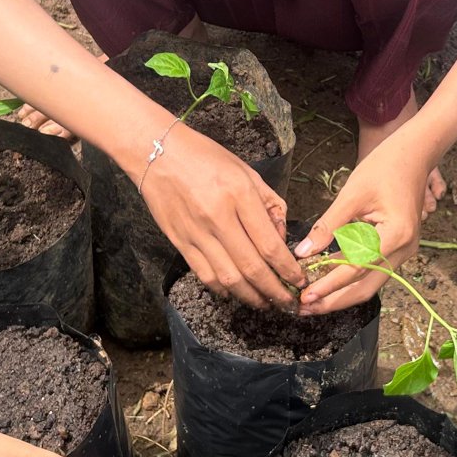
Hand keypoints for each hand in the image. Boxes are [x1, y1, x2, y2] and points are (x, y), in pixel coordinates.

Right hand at [139, 124, 302, 308]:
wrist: (157, 153)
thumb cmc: (205, 157)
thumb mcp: (246, 171)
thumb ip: (269, 204)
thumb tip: (281, 236)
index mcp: (239, 195)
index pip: (270, 244)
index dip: (288, 270)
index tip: (299, 280)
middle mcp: (218, 217)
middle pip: (252, 268)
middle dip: (275, 292)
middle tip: (289, 303)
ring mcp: (197, 233)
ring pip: (229, 278)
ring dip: (251, 297)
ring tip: (266, 303)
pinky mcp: (180, 242)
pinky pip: (205, 275)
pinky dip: (223, 289)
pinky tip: (236, 292)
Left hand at [293, 142, 430, 313]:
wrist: (414, 155)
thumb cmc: (385, 167)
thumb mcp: (351, 195)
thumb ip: (327, 226)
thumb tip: (303, 253)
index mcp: (396, 235)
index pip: (356, 269)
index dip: (328, 285)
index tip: (305, 296)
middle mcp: (405, 249)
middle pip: (366, 287)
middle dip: (334, 300)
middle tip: (303, 308)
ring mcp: (404, 251)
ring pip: (370, 283)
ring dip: (341, 293)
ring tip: (312, 301)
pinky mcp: (397, 248)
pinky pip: (372, 270)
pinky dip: (350, 278)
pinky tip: (328, 281)